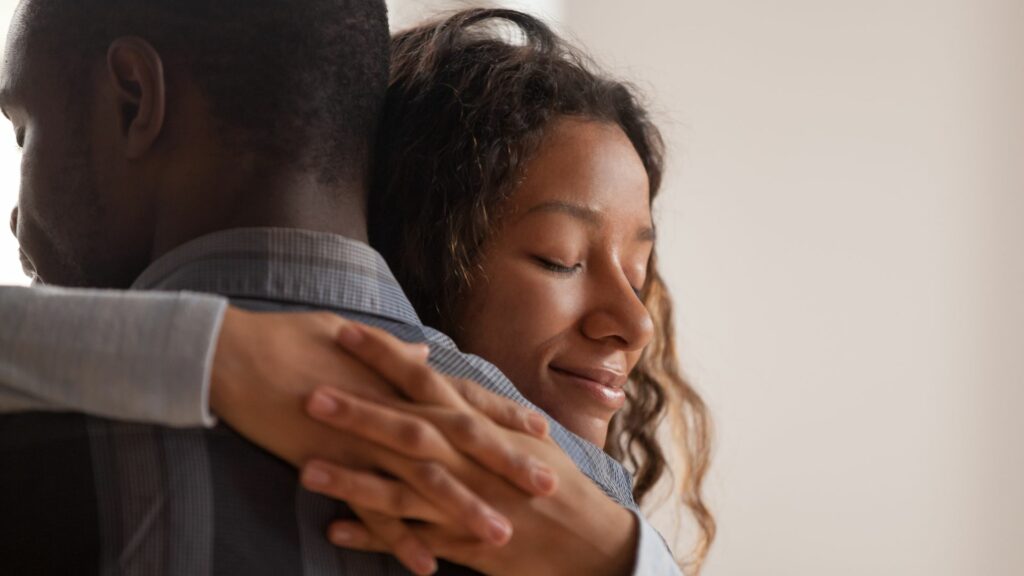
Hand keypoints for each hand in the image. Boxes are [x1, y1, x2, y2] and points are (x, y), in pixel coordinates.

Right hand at [209, 307, 557, 572]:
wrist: (230, 356)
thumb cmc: (288, 339)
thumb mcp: (347, 337)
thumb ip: (392, 354)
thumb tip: (420, 354)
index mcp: (397, 378)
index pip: (463, 397)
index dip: (503, 414)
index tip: (540, 429)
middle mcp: (389, 408)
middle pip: (459, 441)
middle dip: (504, 465)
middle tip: (546, 487)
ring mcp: (362, 439)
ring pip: (424, 481)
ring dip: (463, 511)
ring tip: (500, 536)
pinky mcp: (330, 465)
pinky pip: (371, 511)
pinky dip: (399, 540)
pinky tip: (425, 566)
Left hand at [301, 324, 638, 575]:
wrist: (589, 541)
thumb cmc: (556, 484)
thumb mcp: (522, 437)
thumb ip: (480, 408)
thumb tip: (447, 378)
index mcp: (480, 426)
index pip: (426, 380)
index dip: (386, 356)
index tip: (346, 331)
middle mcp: (468, 459)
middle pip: (406, 429)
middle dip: (358, 410)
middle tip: (309, 392)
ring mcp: (464, 502)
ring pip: (399, 488)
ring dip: (353, 478)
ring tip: (304, 468)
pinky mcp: (462, 543)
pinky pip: (410, 539)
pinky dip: (373, 536)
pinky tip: (334, 530)